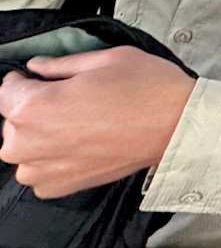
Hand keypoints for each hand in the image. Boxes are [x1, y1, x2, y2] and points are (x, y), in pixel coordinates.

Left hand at [0, 47, 195, 198]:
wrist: (177, 127)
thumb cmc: (147, 91)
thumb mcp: (104, 60)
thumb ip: (60, 65)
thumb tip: (38, 67)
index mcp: (32, 107)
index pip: (5, 89)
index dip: (26, 80)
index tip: (42, 78)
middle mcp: (27, 143)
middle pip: (11, 121)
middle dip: (33, 108)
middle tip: (72, 99)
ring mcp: (41, 170)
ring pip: (23, 147)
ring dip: (41, 135)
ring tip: (78, 123)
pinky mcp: (58, 187)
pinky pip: (39, 170)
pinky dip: (52, 158)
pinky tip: (80, 143)